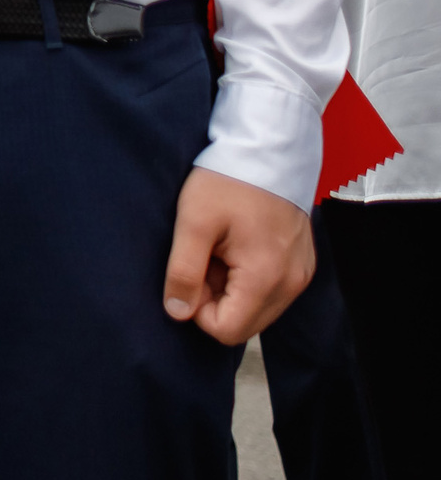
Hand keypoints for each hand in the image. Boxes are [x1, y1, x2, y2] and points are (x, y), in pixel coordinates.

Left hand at [163, 167, 313, 343]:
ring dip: (230, 289)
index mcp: (267, 277)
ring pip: (257, 309)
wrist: (267, 149)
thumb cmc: (228, 180)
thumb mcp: (193, 222)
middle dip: (215, 300)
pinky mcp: (302, 264)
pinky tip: (236, 245)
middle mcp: (292, 284)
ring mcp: (301, 275)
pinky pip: (271, 291)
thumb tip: (177, 313)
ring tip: (219, 249)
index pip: (228, 331)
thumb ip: (183, 272)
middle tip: (204, 258)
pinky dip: (248, 278)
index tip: (190, 273)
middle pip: (244, 324)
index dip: (198, 309)